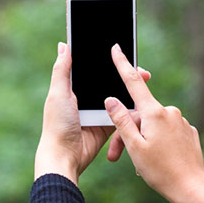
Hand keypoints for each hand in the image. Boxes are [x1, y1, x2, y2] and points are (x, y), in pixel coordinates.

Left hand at [34, 42, 149, 184]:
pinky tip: (142, 103)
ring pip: (118, 98)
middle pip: (110, 83)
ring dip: (132, 92)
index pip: (94, 70)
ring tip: (146, 83)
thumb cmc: (57, 125)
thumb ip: (62, 70)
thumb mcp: (58, 94)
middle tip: (143, 72)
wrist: (66, 156)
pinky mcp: (107, 126)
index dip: (109, 62)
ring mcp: (97, 112)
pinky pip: (122, 116)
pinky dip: (131, 110)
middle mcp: (86, 99)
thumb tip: (64, 45)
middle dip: (126, 76)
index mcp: (73, 88)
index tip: (125, 54)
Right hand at [104, 44, 203, 202]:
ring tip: (140, 165)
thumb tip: (112, 99)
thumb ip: (121, 120)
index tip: (117, 48)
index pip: (134, 82)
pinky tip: (158, 162)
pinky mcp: (188, 132)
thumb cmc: (160, 171)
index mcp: (155, 112)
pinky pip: (167, 133)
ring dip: (142, 140)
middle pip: (140, 115)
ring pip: (152, 126)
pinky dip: (157, 144)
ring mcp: (181, 121)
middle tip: (116, 157)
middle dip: (127, 132)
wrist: (192, 188)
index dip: (123, 64)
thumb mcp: (134, 146)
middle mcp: (170, 112)